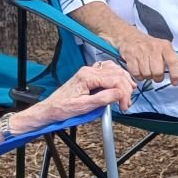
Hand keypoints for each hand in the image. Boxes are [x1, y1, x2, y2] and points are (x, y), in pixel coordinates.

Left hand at [14, 62, 134, 128]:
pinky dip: (117, 76)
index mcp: (87, 77)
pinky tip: (120, 83)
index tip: (124, 106)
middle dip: (125, 88)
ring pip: (114, 69)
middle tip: (125, 104)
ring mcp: (89, 71)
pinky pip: (107, 70)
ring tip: (127, 94)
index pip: (115, 79)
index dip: (124, 93)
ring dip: (123, 81)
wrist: (50, 108)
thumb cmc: (63, 108)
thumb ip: (103, 99)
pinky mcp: (89, 75)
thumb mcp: (84, 107)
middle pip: (117, 73)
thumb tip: (119, 93)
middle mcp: (89, 71)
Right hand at [113, 28, 177, 84]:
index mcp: (164, 46)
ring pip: (147, 74)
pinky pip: (136, 74)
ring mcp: (141, 52)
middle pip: (158, 72)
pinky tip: (139, 70)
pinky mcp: (130, 57)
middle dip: (158, 77)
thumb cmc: (148, 44)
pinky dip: (138, 76)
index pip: (173, 61)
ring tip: (147, 71)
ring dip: (147, 76)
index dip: (175, 74)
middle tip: (157, 75)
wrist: (128, 36)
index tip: (175, 82)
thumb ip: (175, 57)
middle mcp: (153, 48)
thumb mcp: (163, 47)